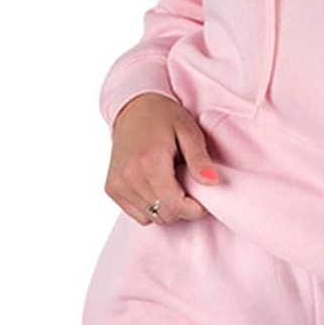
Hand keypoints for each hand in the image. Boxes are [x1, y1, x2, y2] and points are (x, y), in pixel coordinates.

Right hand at [105, 92, 220, 225]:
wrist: (133, 106)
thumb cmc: (163, 116)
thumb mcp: (188, 131)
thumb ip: (199, 159)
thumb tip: (212, 182)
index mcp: (149, 162)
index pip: (174, 206)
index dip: (194, 209)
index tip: (203, 199)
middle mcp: (129, 177)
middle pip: (164, 215)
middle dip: (181, 207)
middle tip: (187, 185)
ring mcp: (117, 184)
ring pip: (150, 218)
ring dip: (165, 207)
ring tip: (170, 181)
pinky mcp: (111, 188)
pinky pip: (137, 214)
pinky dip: (150, 206)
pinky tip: (155, 184)